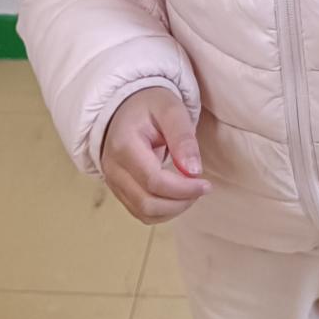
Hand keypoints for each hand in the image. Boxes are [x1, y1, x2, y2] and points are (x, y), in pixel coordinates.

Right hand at [101, 88, 210, 223]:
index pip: (153, 181)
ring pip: (144, 213)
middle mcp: (113, 168)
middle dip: (180, 202)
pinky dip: (163, 211)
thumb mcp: (170, 109)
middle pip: (147, 202)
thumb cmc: (150, 105)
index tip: (206, 184)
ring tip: (191, 191)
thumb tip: (193, 171)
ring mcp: (113, 182)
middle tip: (202, 188)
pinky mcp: (119, 190)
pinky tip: (178, 196)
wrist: (126, 107)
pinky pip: (141, 212)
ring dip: (173, 209)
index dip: (183, 189)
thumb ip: (182, 137)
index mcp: (124, 146)